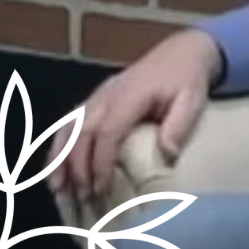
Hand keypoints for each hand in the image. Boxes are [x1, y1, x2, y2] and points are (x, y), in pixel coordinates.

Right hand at [47, 29, 224, 203]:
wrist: (181, 52)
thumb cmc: (186, 78)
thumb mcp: (192, 100)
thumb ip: (179, 126)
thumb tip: (165, 155)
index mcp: (129, 95)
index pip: (107, 132)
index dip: (100, 161)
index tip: (101, 188)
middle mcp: (107, 94)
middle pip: (81, 131)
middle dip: (77, 166)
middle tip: (82, 197)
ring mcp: (98, 96)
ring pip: (69, 126)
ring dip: (59, 157)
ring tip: (56, 187)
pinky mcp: (96, 100)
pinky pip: (71, 122)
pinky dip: (60, 145)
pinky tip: (56, 167)